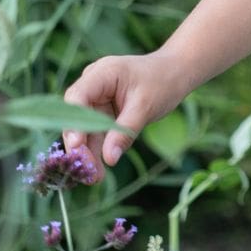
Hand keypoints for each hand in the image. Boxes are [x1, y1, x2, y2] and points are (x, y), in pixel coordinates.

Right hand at [62, 51, 187, 173]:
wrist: (177, 72)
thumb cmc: (163, 82)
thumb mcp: (146, 106)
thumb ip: (125, 131)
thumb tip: (109, 159)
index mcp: (102, 74)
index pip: (77, 97)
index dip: (73, 122)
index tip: (76, 146)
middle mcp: (93, 85)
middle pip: (77, 117)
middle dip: (80, 145)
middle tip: (86, 171)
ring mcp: (96, 99)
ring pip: (85, 130)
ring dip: (89, 153)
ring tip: (94, 178)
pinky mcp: (102, 112)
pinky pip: (96, 133)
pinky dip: (98, 150)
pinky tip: (98, 171)